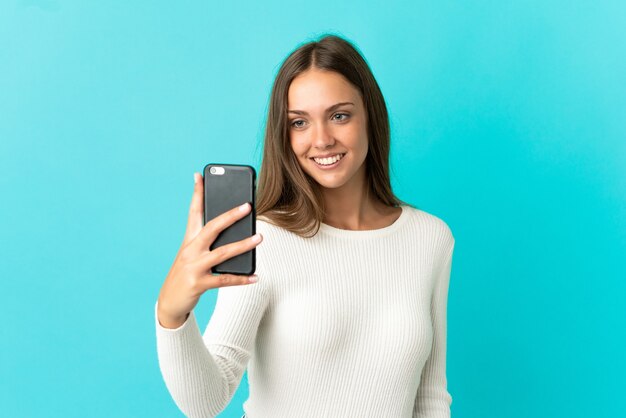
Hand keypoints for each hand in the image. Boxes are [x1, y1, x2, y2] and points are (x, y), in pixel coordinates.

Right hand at [157, 172, 261, 328]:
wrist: (169, 301)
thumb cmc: (186, 273)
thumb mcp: (191, 253)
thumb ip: (206, 240)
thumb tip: (230, 228)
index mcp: (189, 239)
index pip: (194, 212)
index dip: (197, 193)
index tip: (200, 175)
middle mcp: (190, 250)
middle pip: (211, 228)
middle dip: (230, 215)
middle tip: (248, 206)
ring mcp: (194, 267)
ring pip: (222, 253)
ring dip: (243, 245)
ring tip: (259, 238)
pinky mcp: (199, 284)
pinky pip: (225, 279)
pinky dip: (241, 279)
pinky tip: (255, 276)